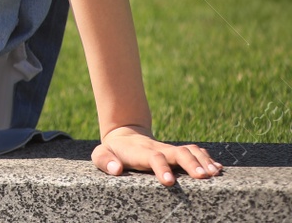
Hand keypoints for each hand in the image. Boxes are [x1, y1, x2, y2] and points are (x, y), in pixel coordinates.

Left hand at [92, 124, 223, 186]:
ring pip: (190, 151)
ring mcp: (170, 150)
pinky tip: (218, 169)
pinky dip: (207, 158)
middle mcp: (159, 150)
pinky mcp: (178, 153)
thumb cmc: (113, 152)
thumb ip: (105, 160)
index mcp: (141, 153)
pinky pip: (196, 152)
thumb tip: (116, 169)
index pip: (153, 158)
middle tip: (203, 177)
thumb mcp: (101, 155)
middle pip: (178, 152)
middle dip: (191, 164)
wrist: (124, 137)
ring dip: (203, 161)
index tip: (168, 181)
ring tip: (215, 174)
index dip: (161, 168)